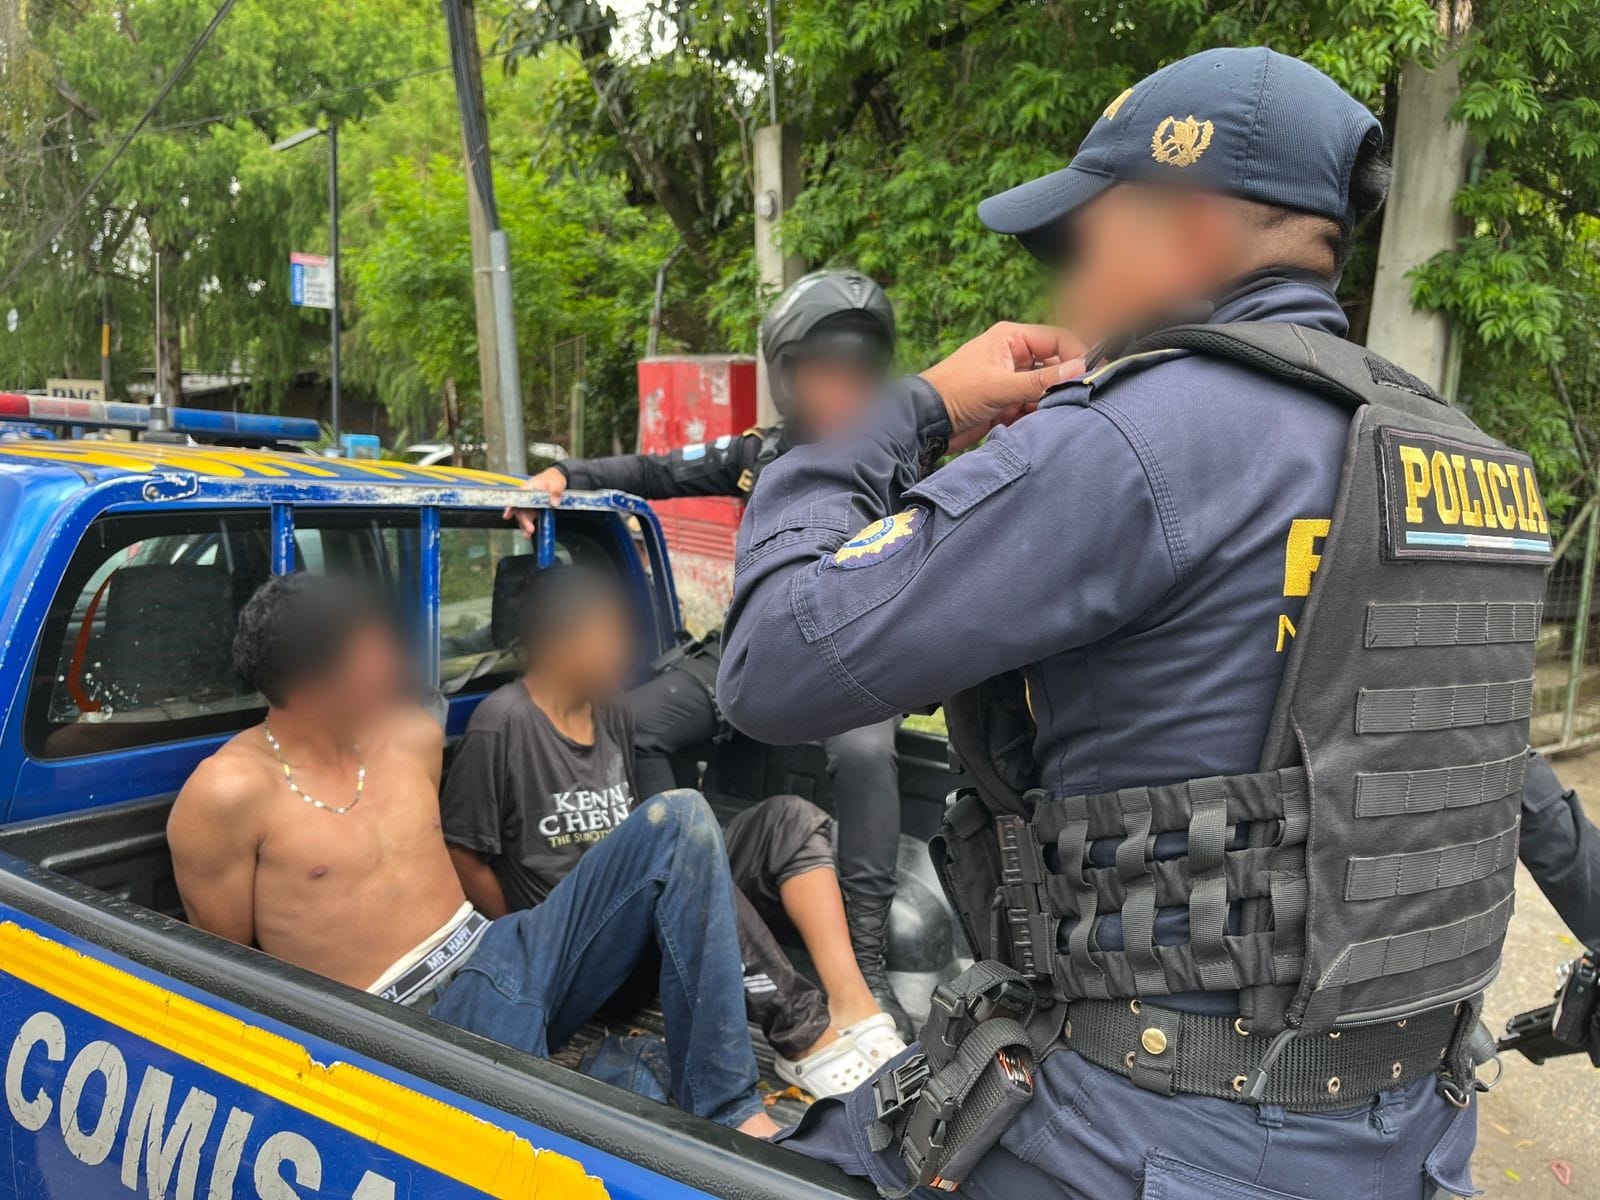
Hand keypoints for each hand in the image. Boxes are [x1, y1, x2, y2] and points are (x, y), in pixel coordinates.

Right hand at [504, 466, 566, 535]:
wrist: (557, 478)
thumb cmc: (553, 478)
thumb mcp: (556, 483)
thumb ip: (555, 492)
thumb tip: (554, 503)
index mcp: (528, 488)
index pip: (516, 498)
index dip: (510, 506)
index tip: (507, 515)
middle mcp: (525, 496)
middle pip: (520, 509)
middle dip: (523, 520)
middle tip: (529, 530)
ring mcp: (529, 503)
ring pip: (523, 515)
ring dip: (524, 525)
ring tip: (527, 535)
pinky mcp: (533, 508)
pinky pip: (529, 517)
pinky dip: (528, 525)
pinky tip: (529, 533)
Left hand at [920, 323, 1085, 451]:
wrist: (925, 422)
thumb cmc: (955, 392)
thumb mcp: (1000, 385)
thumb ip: (1040, 380)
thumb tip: (1079, 370)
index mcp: (1012, 339)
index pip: (1057, 339)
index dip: (1077, 355)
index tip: (1093, 375)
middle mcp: (1014, 356)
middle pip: (1054, 366)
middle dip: (1063, 383)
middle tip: (1077, 399)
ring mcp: (1011, 381)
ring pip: (1045, 390)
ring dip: (1049, 403)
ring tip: (1053, 414)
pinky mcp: (1006, 403)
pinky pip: (1032, 407)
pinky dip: (1036, 416)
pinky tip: (1035, 424)